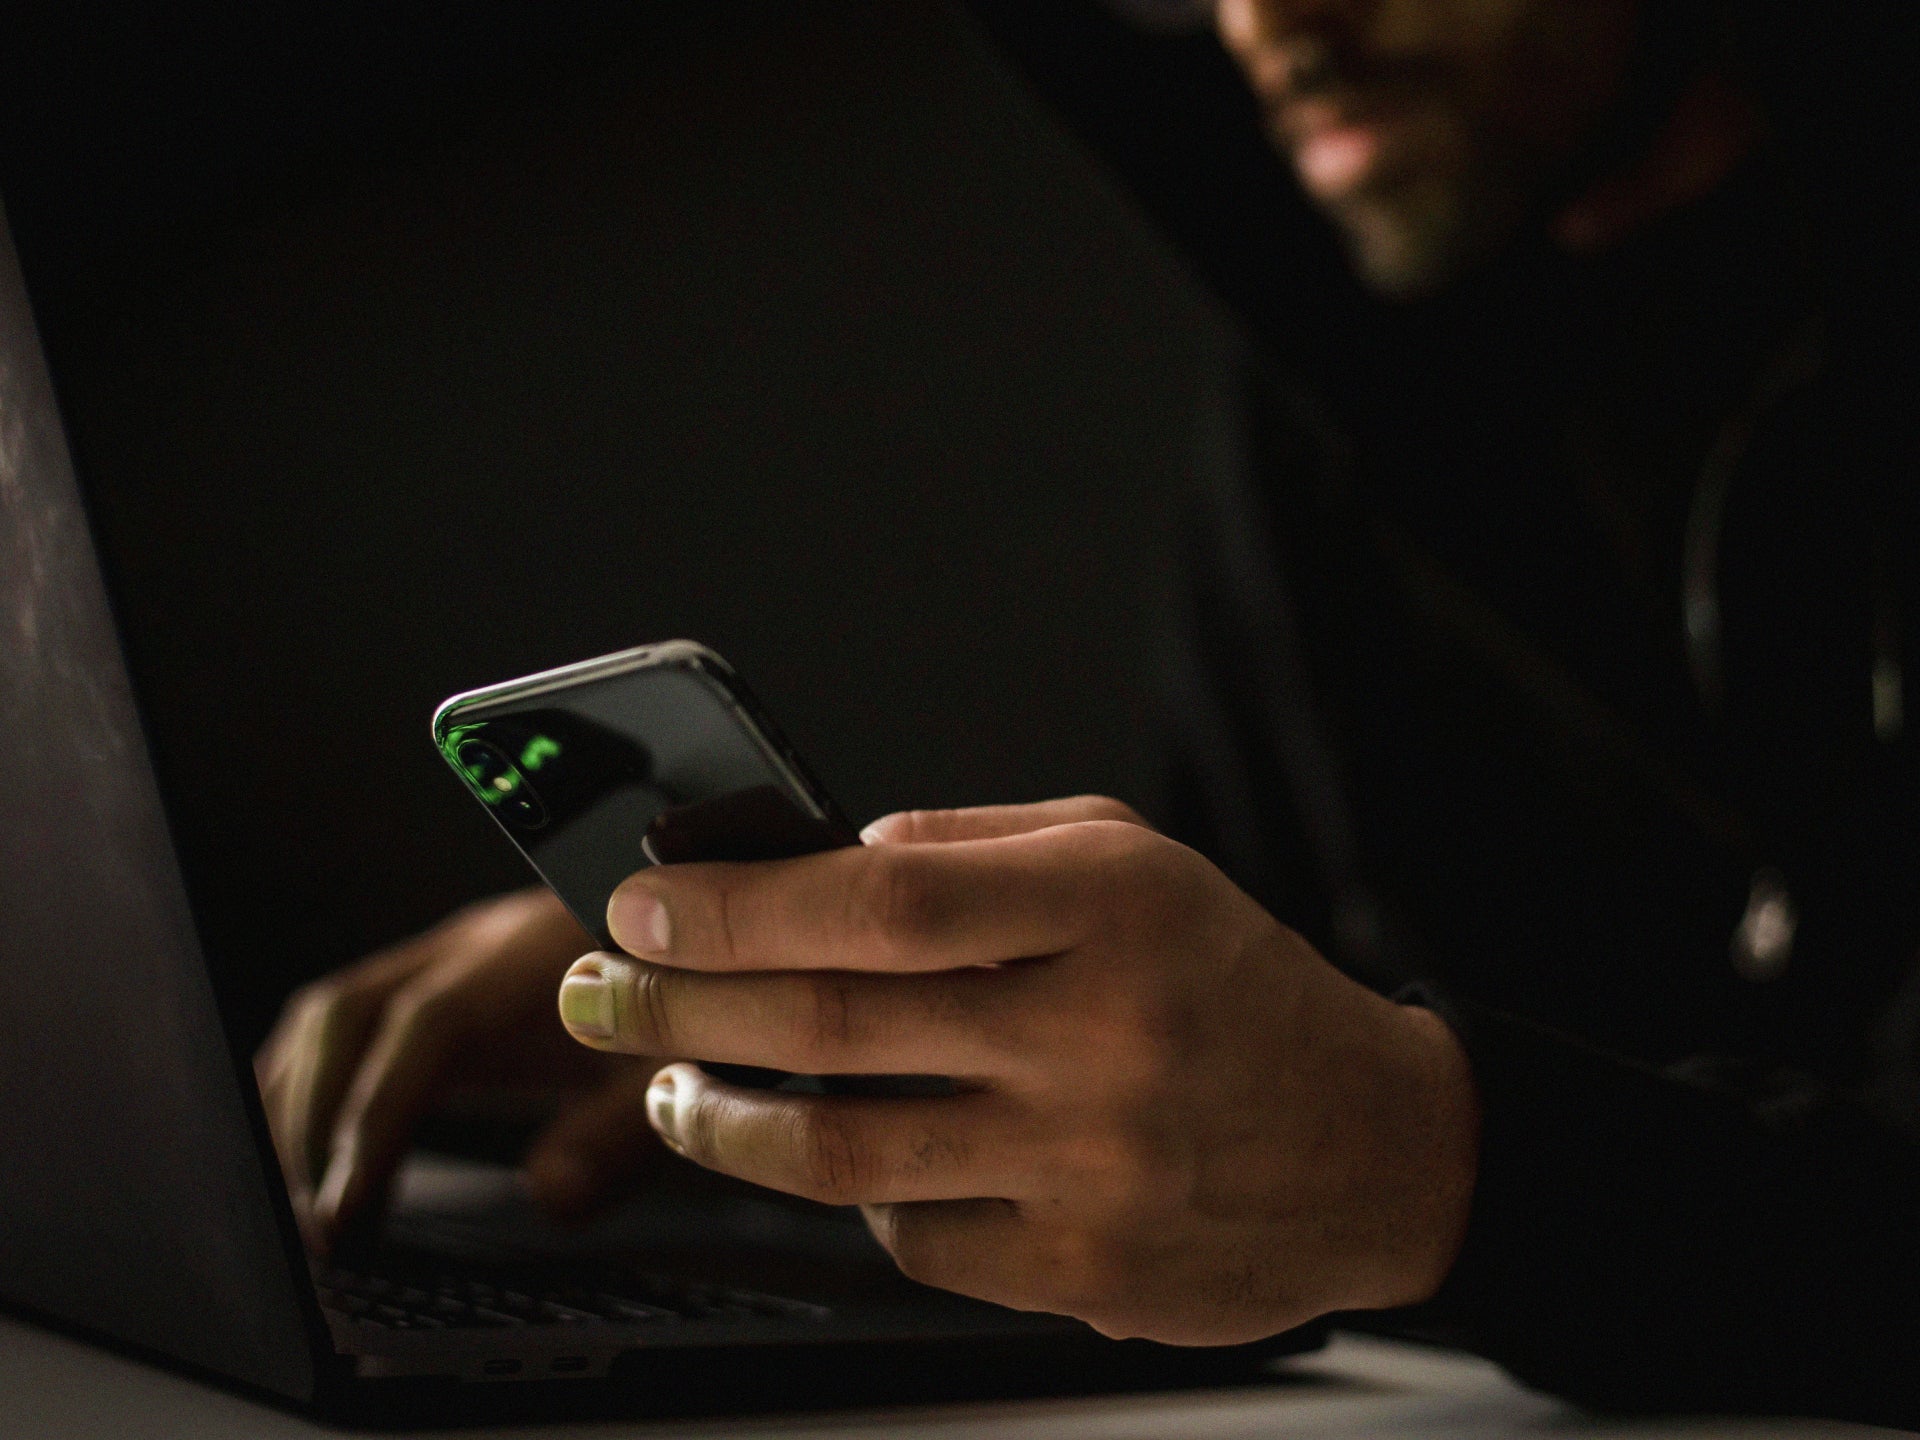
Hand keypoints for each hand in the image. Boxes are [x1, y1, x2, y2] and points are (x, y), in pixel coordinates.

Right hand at [256, 888, 664, 1249]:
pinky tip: (306, 1142)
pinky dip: (315, 1081)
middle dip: (313, 1121)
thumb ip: (620, 1134)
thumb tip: (549, 1196)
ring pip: (336, 1012)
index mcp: (531, 960)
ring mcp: (450, 956)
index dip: (377, 1115)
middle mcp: (475, 946)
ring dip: (300, 1103)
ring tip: (300, 1199)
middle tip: (315, 1223)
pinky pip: (350, 1018)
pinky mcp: (440, 978)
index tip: (348, 1204)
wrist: (701, 928)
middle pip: (351, 1014)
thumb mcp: (678, 1068)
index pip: (426, 1029)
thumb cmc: (690, 995)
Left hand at [556, 797, 1479, 1343]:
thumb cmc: (1230, 981)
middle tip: (597, 987)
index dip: (737, 902)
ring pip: (841, 1151)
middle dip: (678, 1002)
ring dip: (717, 1117)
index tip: (642, 901)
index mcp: (1111, 907)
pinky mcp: (1079, 1270)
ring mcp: (1089, 1167)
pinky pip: (907, 1236)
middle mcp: (1099, 1036)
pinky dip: (845, 1191)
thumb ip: (979, 841)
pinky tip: (827, 1154)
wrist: (1371, 1144)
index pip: (880, 897)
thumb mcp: (1134, 858)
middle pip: (832, 1025)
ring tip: (666, 1082)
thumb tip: (827, 853)